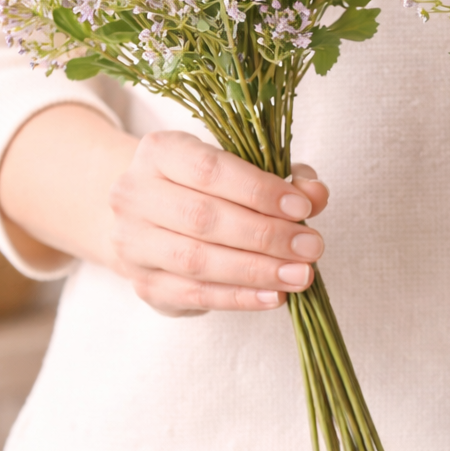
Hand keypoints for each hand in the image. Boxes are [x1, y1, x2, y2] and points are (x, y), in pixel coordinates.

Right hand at [108, 130, 328, 316]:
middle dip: (266, 235)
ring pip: (198, 260)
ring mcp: (133, 244)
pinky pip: (196, 295)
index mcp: (159, 152)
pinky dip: (240, 298)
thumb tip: (316, 194)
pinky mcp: (145, 285)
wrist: (152, 218)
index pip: (210, 169)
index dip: (259, 190)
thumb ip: (283, 179)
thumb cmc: (209, 187)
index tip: (302, 208)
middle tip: (311, 247)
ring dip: (257, 270)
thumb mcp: (244, 169)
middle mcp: (135, 195)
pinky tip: (274, 296)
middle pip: (204, 218)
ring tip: (301, 275)